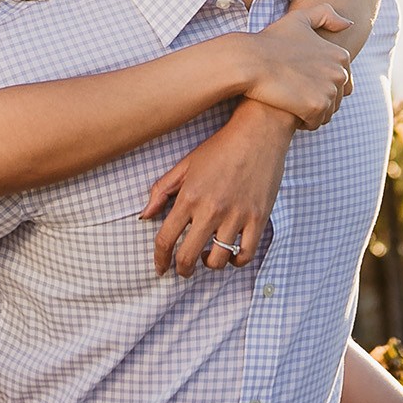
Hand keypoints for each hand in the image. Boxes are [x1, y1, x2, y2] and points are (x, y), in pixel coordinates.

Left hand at [139, 101, 298, 274]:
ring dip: (209, 264)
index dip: (159, 259)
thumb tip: (144, 215)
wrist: (258, 133)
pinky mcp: (258, 218)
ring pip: (218, 261)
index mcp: (189, 197)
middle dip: (182, 270)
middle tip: (183, 270)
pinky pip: (246, 254)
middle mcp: (211, 210)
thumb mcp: (185, 165)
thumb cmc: (220, 148)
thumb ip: (162, 190)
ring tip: (209, 257)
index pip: (166, 239)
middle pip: (188, 256)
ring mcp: (236, 216)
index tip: (160, 268)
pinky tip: (231, 254)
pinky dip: (236, 261)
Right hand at [244, 6, 353, 129]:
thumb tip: (349, 24)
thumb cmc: (271, 41)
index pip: (341, 81)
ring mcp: (330, 90)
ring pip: (326, 112)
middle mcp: (340, 73)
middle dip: (316, 98)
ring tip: (290, 101)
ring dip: (310, 112)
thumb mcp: (299, 18)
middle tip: (293, 92)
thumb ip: (325, 15)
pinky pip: (315, 123)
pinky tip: (287, 110)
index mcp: (341, 55)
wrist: (250, 61)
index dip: (319, 82)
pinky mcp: (317, 106)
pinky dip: (303, 121)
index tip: (299, 78)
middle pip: (335, 98)